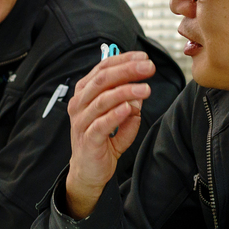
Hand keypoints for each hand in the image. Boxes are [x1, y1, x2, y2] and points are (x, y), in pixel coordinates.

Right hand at [65, 51, 155, 218]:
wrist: (88, 171)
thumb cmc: (102, 141)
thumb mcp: (119, 119)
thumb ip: (129, 106)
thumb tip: (141, 94)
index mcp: (85, 94)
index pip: (102, 69)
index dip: (123, 60)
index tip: (144, 58)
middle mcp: (80, 104)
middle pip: (101, 80)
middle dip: (126, 71)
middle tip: (148, 67)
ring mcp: (81, 122)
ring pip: (101, 100)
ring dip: (125, 91)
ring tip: (145, 89)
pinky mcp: (87, 140)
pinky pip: (100, 124)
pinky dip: (115, 114)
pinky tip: (129, 108)